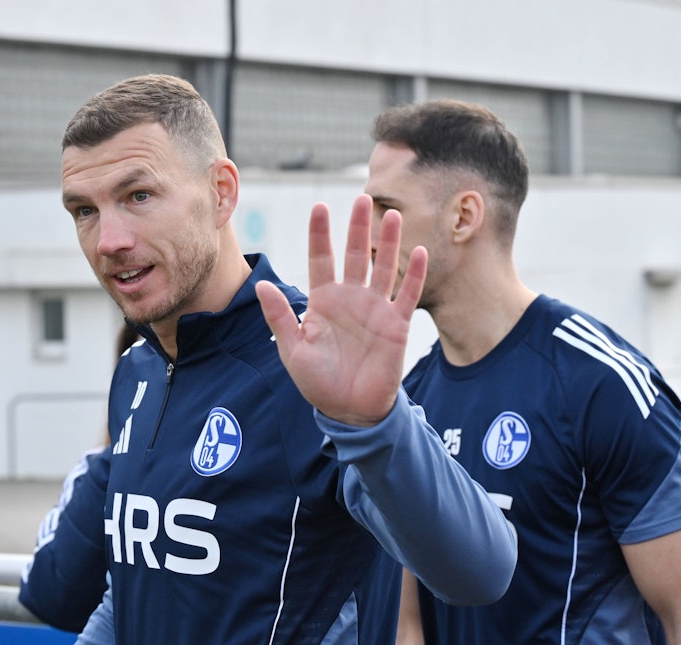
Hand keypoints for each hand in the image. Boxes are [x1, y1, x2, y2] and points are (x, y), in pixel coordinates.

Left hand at [256, 194, 426, 426]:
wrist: (349, 410)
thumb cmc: (317, 382)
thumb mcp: (292, 349)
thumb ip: (280, 316)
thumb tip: (261, 285)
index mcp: (323, 301)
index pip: (321, 259)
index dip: (320, 233)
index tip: (319, 206)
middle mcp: (350, 298)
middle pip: (354, 254)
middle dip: (358, 227)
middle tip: (363, 198)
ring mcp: (375, 309)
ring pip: (384, 267)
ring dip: (389, 242)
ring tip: (392, 215)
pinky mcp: (397, 324)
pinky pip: (407, 294)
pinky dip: (414, 274)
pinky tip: (418, 251)